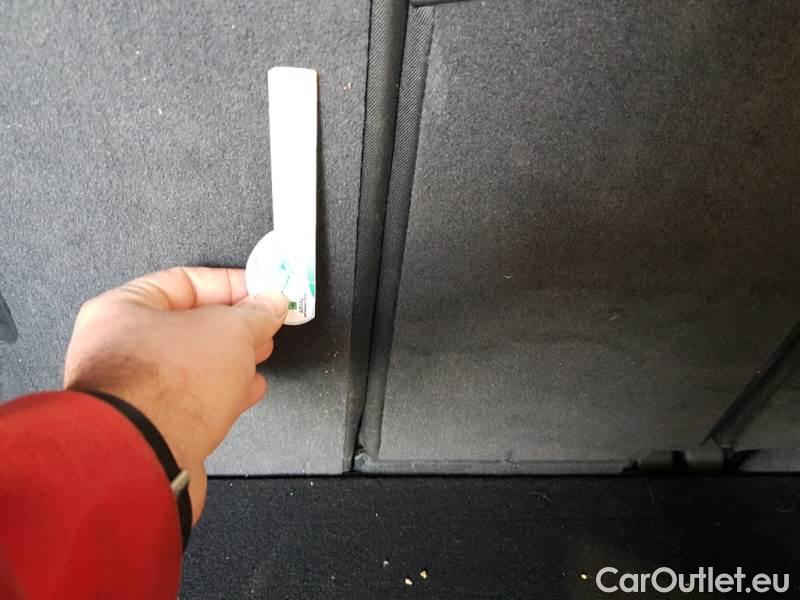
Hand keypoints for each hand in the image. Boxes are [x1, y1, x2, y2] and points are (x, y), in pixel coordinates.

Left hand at [63, 267, 287, 522]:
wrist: (146, 456)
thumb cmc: (165, 387)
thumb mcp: (230, 330)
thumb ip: (256, 313)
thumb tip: (271, 304)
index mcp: (123, 308)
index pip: (186, 281)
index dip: (231, 284)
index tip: (263, 292)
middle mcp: (119, 347)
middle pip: (188, 324)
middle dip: (234, 324)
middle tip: (265, 322)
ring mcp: (132, 390)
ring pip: (191, 363)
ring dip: (230, 359)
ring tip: (260, 354)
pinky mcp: (150, 424)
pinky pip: (191, 398)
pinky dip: (222, 391)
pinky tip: (246, 390)